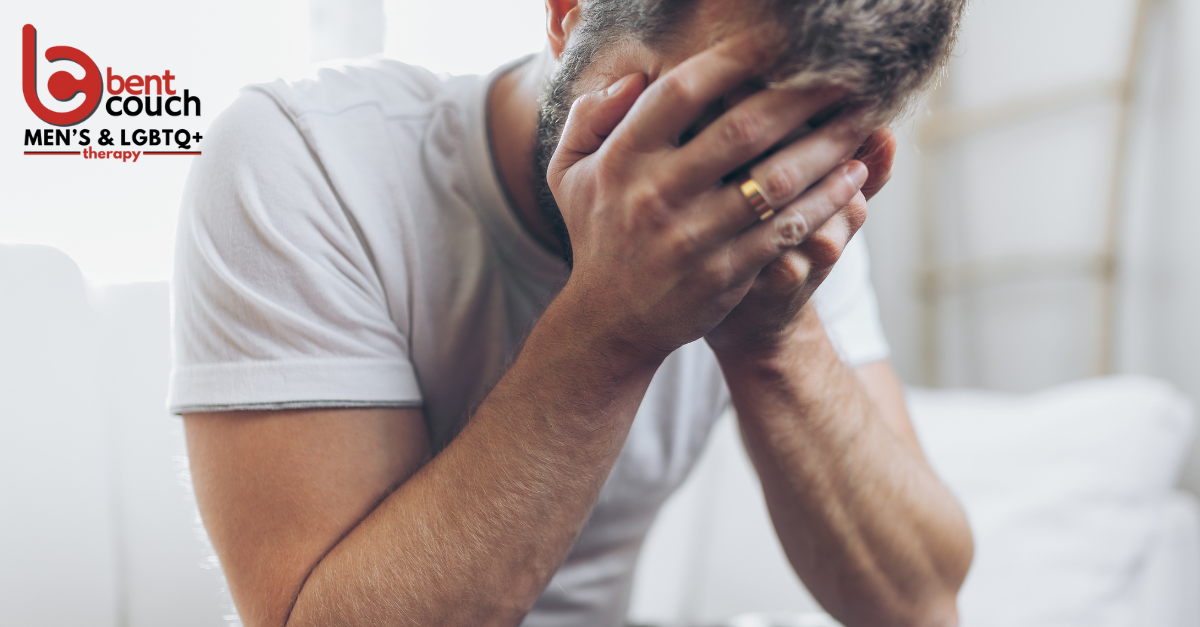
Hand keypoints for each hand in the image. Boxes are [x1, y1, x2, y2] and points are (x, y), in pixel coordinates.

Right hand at [547, 34, 871, 364]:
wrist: (609, 321)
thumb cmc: (598, 232)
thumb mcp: (568, 172)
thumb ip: (590, 117)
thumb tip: (635, 77)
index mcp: (622, 159)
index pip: (681, 93)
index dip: (734, 58)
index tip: (779, 38)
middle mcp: (656, 195)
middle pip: (742, 130)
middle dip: (802, 95)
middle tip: (846, 71)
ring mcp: (693, 238)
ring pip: (775, 181)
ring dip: (827, 145)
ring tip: (863, 118)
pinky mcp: (725, 274)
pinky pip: (786, 230)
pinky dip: (826, 200)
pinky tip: (854, 175)